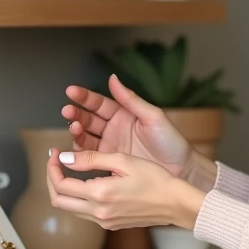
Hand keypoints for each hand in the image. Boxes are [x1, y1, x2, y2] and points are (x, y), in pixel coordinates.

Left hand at [46, 148, 206, 230]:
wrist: (176, 203)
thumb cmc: (155, 179)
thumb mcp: (123, 160)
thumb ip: (91, 159)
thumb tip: (64, 158)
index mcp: (100, 194)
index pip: (61, 185)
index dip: (52, 168)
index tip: (55, 153)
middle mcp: (98, 213)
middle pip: (58, 201)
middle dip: (52, 180)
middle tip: (55, 162)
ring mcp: (104, 222)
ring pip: (70, 209)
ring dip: (63, 190)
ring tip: (68, 169)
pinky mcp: (111, 224)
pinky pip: (84, 212)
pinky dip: (77, 197)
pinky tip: (85, 182)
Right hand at [61, 75, 194, 178]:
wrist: (181, 170)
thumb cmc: (171, 142)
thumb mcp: (153, 116)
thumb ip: (131, 99)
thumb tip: (113, 78)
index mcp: (124, 114)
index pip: (99, 103)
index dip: (85, 97)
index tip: (71, 91)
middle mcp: (114, 129)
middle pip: (88, 119)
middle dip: (76, 114)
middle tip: (68, 111)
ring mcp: (110, 146)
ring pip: (86, 136)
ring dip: (76, 131)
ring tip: (73, 127)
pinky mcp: (109, 163)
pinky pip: (90, 156)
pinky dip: (79, 152)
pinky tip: (74, 148)